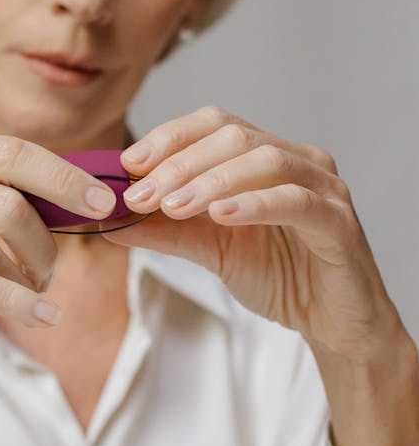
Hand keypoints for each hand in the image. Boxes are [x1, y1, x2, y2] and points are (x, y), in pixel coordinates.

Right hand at [0, 135, 116, 334]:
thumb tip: (54, 210)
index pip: (14, 152)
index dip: (65, 176)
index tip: (104, 199)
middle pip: (10, 203)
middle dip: (49, 240)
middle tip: (55, 268)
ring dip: (28, 278)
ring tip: (36, 293)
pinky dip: (13, 301)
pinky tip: (40, 314)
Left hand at [100, 106, 402, 359]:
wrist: (329, 321)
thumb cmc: (275, 274)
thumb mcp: (208, 249)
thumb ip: (162, 232)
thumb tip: (106, 221)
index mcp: (262, 156)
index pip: (212, 125)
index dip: (168, 138)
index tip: (127, 164)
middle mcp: (295, 159)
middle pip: (232, 137)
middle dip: (178, 164)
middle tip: (139, 195)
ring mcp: (322, 186)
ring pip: (263, 161)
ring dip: (210, 182)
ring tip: (171, 207)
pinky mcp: (339, 221)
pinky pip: (296, 201)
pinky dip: (255, 204)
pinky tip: (220, 216)